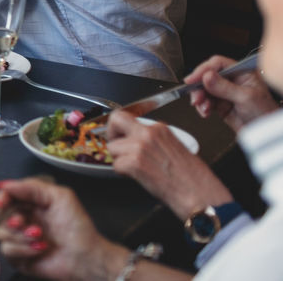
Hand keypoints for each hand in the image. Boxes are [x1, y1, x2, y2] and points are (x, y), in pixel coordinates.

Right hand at [0, 178, 118, 280]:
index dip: (2, 197)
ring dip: (20, 236)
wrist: (86, 257)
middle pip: (0, 215)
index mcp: (31, 204)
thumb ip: (31, 186)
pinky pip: (7, 251)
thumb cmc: (78, 227)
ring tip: (40, 237)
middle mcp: (24, 220)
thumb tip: (3, 184)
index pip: (7, 195)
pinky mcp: (20, 257)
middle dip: (11, 219)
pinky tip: (39, 249)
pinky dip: (23, 250)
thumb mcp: (60, 196)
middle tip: (23, 223)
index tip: (2, 202)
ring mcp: (20, 239)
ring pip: (1, 233)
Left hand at [107, 110, 231, 218]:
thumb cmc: (195, 179)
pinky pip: (116, 165)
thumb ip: (154, 141)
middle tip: (117, 148)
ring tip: (136, 170)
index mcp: (160, 129)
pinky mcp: (135, 163)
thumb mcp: (175, 148)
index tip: (121, 136)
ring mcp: (140, 146)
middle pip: (115, 120)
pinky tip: (138, 177)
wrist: (202, 196)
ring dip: (120, 160)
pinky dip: (123, 174)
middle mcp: (149, 133)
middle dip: (111, 133)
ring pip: (113, 148)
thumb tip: (136, 143)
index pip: (129, 118)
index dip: (122, 129)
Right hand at [186, 54, 276, 131]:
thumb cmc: (265, 114)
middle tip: (196, 97)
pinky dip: (202, 106)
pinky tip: (205, 111)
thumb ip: (225, 87)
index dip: (203, 70)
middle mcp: (232, 80)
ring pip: (203, 89)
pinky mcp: (219, 103)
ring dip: (200, 99)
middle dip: (199, 87)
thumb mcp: (246, 98)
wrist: (265, 133)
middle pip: (207, 76)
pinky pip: (205, 101)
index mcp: (242, 72)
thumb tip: (207, 76)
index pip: (218, 64)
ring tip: (203, 108)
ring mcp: (224, 91)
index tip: (192, 79)